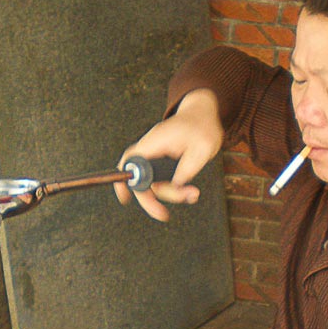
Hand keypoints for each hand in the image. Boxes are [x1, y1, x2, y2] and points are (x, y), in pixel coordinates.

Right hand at [114, 88, 223, 221]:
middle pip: (141, 179)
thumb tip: (176, 186)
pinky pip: (162, 180)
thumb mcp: (203, 148)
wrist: (203, 113)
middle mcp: (151, 150)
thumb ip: (187, 168)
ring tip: (193, 194)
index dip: (124, 181)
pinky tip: (189, 192)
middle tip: (164, 215)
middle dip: (152, 198)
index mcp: (155, 142)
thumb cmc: (202, 126)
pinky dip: (174, 189)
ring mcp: (156, 156)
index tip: (125, 199)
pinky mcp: (163, 162)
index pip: (131, 162)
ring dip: (171, 194)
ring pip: (154, 183)